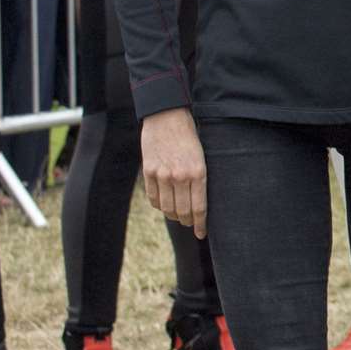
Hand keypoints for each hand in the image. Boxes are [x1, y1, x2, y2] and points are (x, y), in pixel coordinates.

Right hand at [142, 107, 206, 238]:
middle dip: (187, 222)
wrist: (167, 116)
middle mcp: (180, 176)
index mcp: (199, 171)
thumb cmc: (189, 136)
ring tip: (178, 215)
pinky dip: (159, 205)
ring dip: (173, 215)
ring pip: (167, 208)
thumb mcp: (201, 156)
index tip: (201, 233)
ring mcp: (163, 174)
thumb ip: (198, 178)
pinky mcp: (149, 171)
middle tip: (190, 224)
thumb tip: (197, 202)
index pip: (199, 207)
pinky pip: (153, 198)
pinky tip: (164, 205)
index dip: (200, 224)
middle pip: (182, 211)